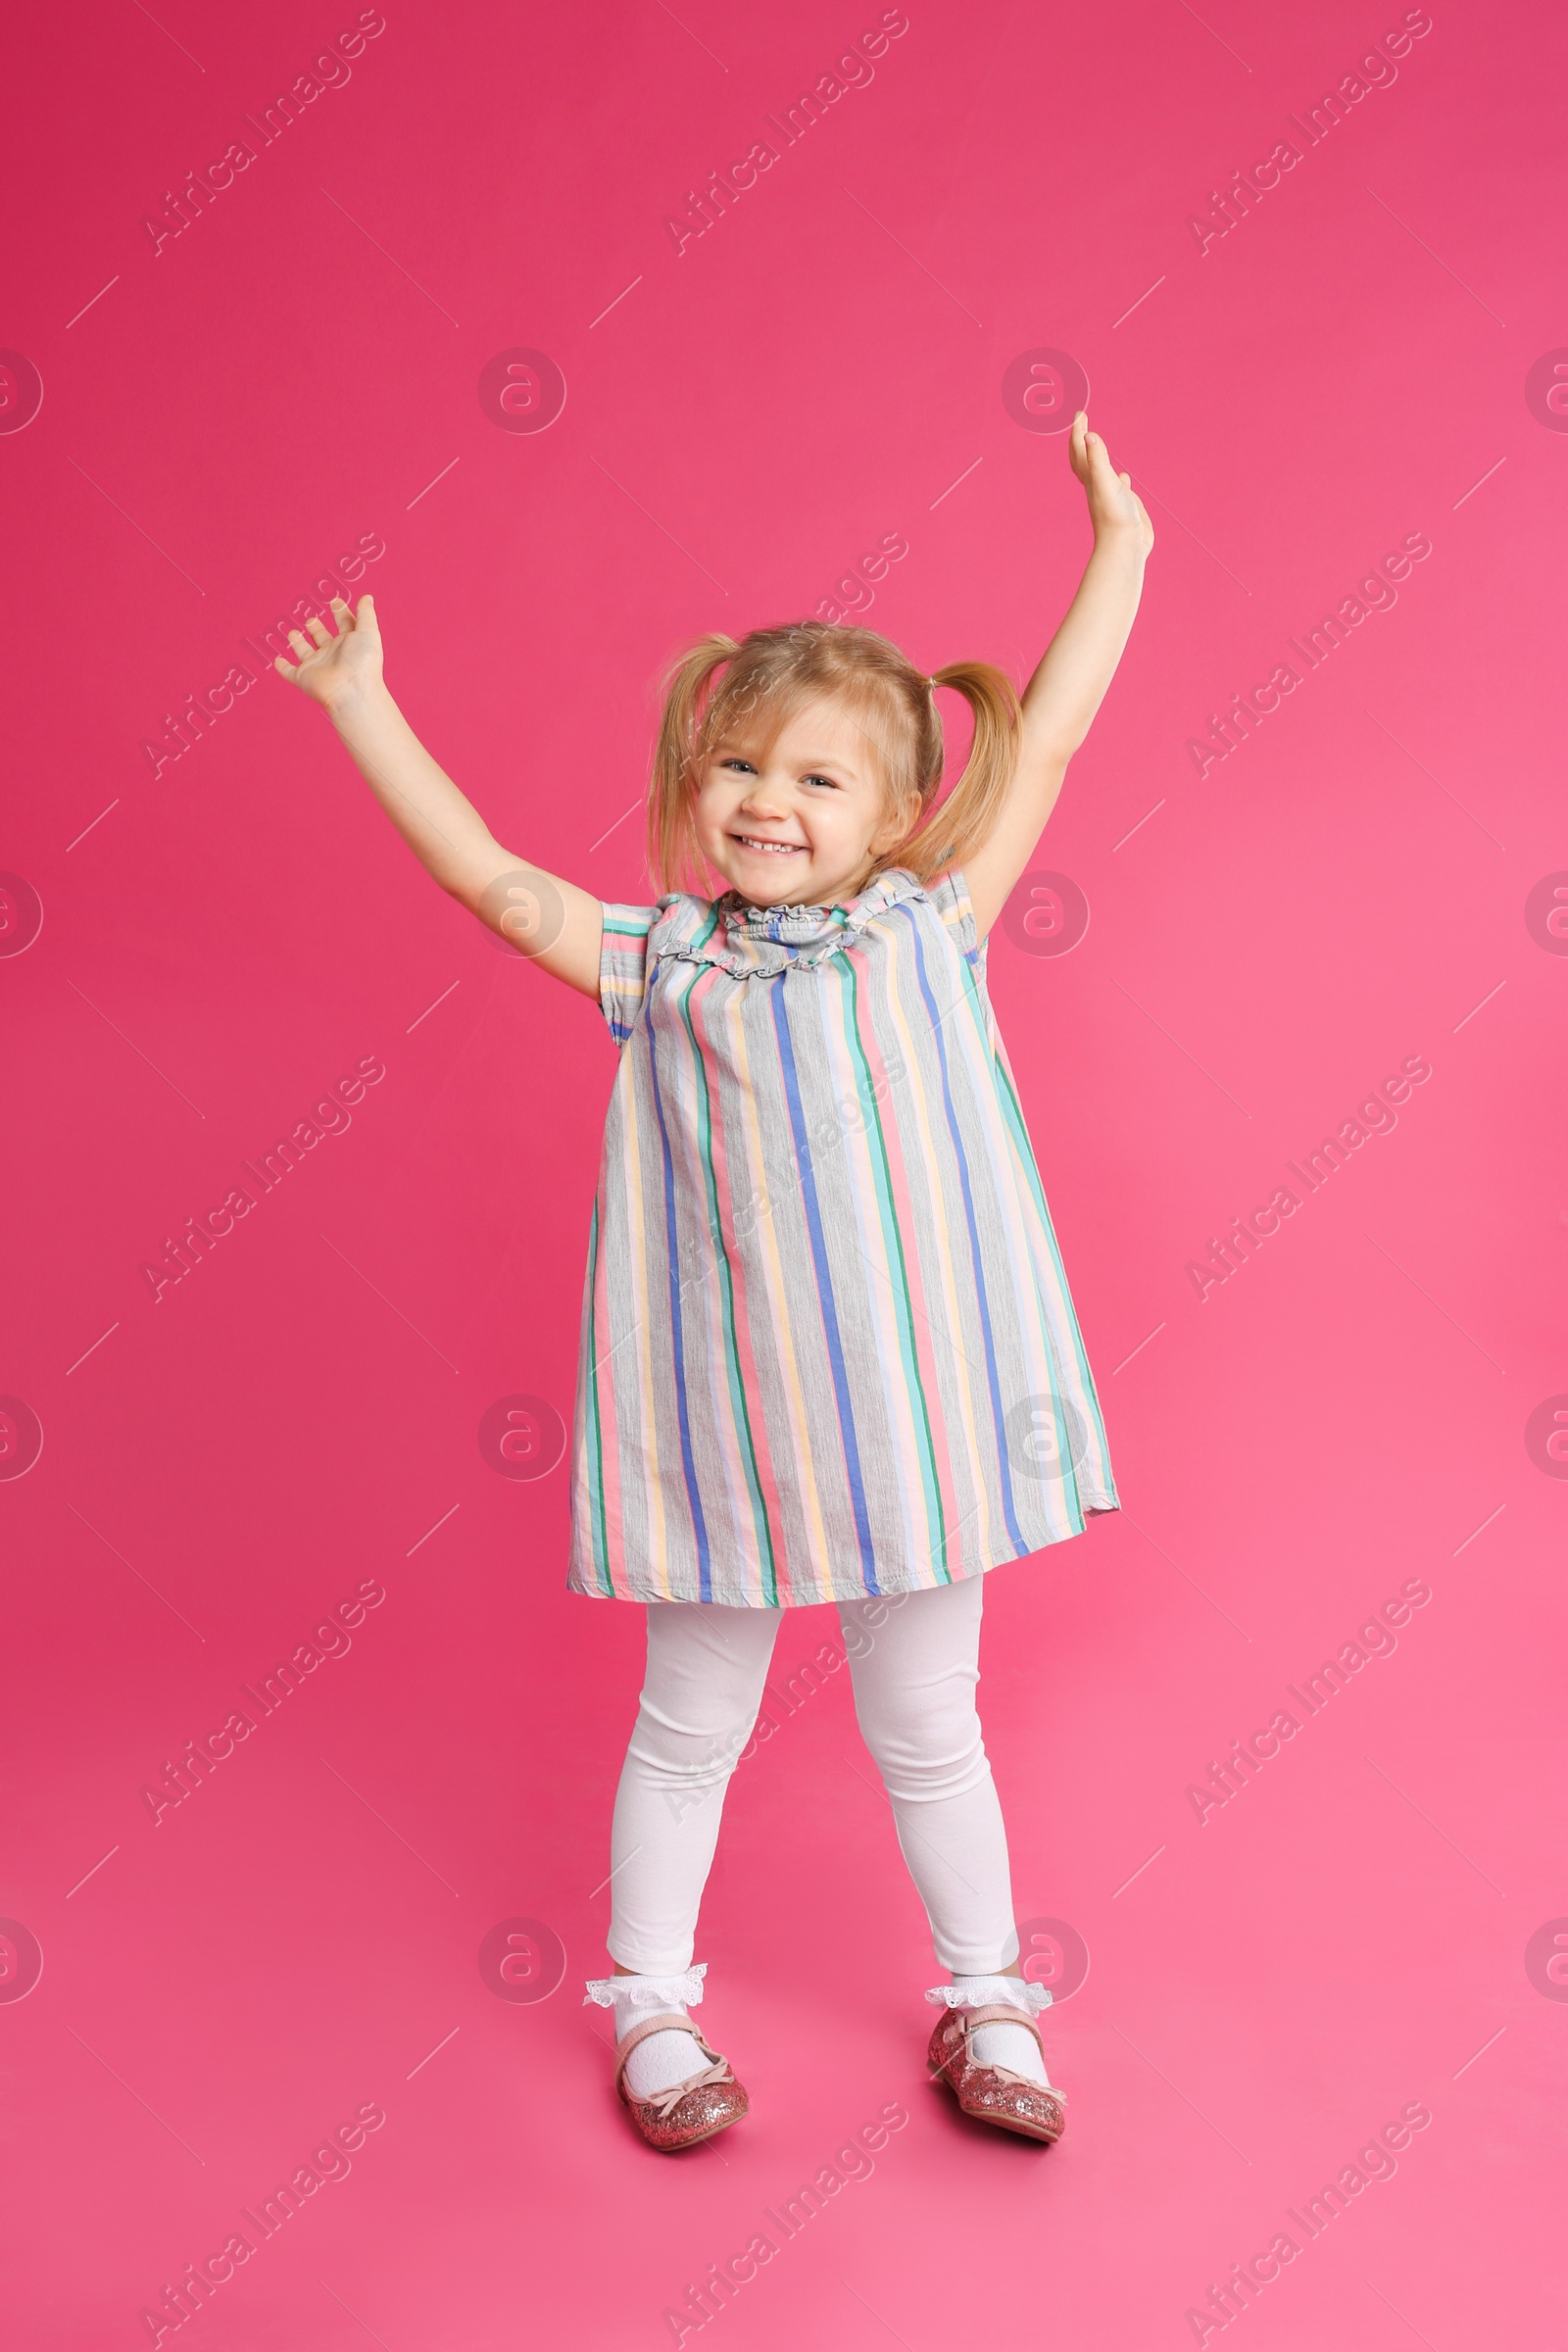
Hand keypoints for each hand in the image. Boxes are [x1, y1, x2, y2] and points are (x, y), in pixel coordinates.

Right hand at [274, 592, 383, 709]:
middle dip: (315, 627)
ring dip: (297, 643)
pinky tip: (278, 661)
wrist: (351, 690)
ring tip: (293, 633)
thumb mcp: (368, 631)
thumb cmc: (363, 662)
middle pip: (321, 637)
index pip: (344, 623)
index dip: (340, 612)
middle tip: (311, 620)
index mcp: (349, 642)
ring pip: (304, 652)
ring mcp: (317, 666)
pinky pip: (289, 673)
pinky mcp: (303, 677)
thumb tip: (367, 597)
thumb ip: (366, 613)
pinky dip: (282, 668)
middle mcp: (332, 653)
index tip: (335, 601)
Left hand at [1068, 413, 1153, 557]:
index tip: (1078, 412)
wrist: (1125, 547)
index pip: (1081, 449)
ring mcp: (1112, 496)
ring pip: (1102, 472)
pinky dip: (1119, 479)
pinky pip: (1119, 488)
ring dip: (1099, 457)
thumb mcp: (1105, 482)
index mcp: (1092, 478)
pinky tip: (1122, 479)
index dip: (1078, 431)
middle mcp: (1099, 485)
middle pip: (1086, 458)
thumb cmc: (1114, 516)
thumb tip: (1087, 434)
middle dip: (1082, 438)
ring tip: (1098, 445)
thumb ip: (1097, 459)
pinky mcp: (1124, 506)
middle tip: (1081, 420)